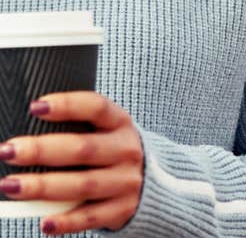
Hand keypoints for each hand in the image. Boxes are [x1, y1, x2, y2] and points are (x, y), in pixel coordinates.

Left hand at [0, 92, 142, 234]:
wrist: (148, 181)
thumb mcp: (105, 132)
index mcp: (121, 123)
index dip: (67, 105)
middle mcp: (127, 150)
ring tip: (10, 185)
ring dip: (44, 186)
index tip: (35, 107)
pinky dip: (67, 221)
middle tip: (7, 150)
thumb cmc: (111, 151)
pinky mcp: (121, 209)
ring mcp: (126, 181)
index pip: (96, 107)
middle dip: (42, 150)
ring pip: (83, 184)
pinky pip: (91, 216)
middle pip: (83, 148)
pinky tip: (44, 223)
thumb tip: (27, 135)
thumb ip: (78, 129)